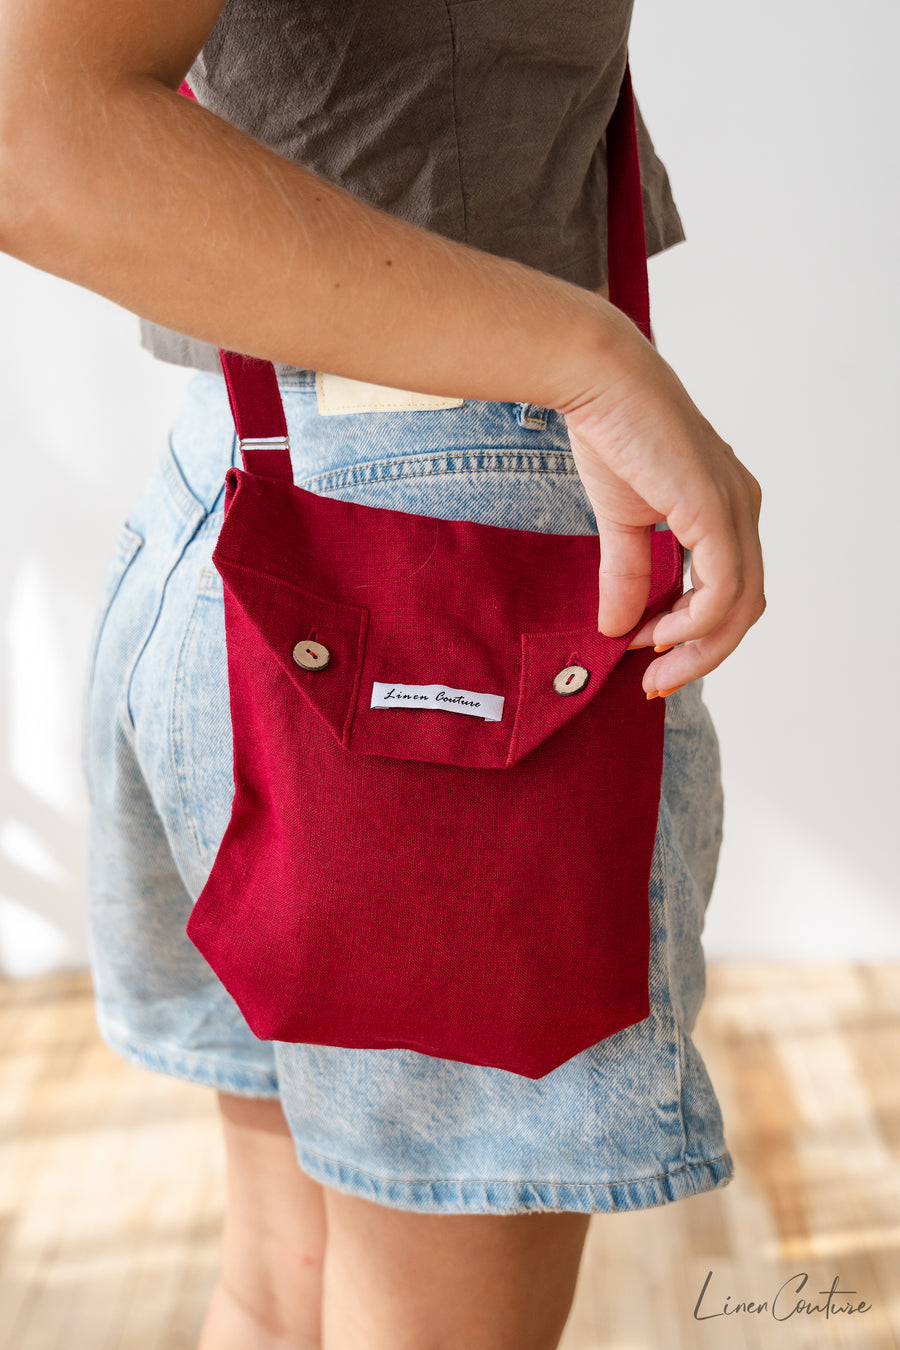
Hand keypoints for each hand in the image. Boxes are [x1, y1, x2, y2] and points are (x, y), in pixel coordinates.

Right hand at [560, 333, 764, 695]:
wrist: (597, 379)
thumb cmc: (611, 432)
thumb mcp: (621, 522)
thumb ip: (627, 574)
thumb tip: (616, 628)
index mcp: (726, 508)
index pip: (730, 590)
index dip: (696, 635)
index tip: (648, 657)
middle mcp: (742, 508)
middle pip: (744, 608)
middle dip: (703, 654)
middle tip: (657, 681)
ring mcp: (734, 509)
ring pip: (740, 606)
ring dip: (697, 647)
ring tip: (652, 663)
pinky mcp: (715, 510)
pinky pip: (722, 589)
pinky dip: (692, 623)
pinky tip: (656, 634)